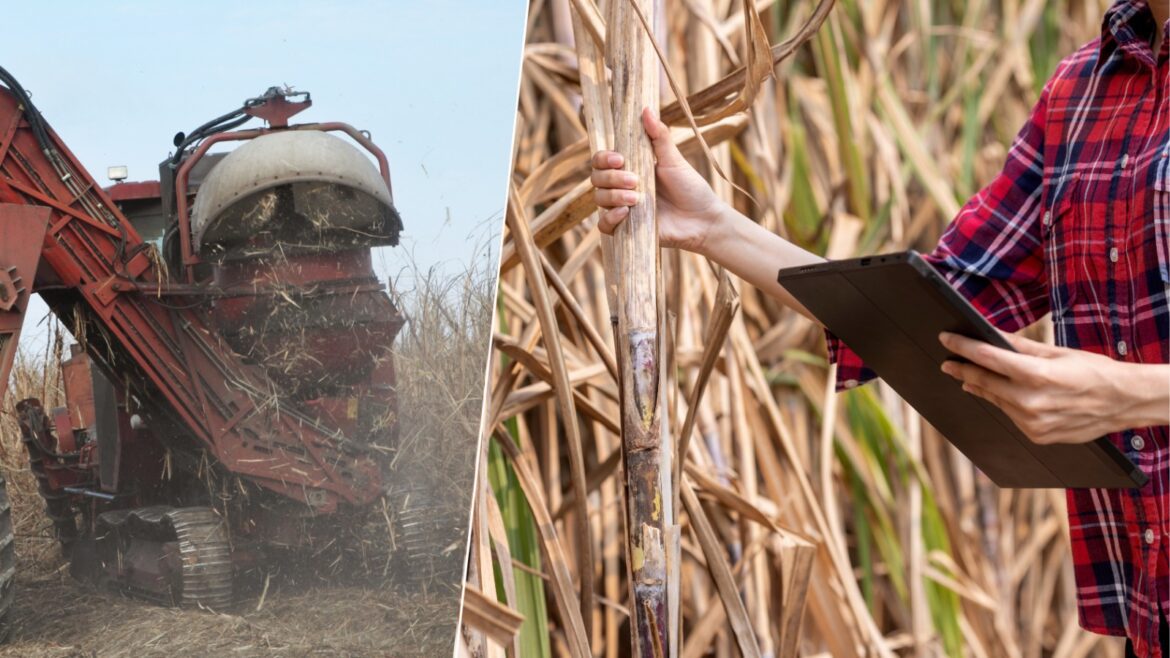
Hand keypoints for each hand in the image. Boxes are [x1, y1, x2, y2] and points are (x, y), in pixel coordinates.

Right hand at [590, 108, 724, 253]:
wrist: (702, 219)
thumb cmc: (691, 188)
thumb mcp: (674, 160)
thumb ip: (659, 136)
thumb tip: (646, 109)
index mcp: (630, 168)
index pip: (601, 161)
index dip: (603, 159)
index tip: (619, 159)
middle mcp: (622, 188)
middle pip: (596, 179)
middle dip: (612, 178)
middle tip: (635, 181)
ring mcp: (622, 209)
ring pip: (599, 200)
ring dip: (613, 196)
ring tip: (637, 198)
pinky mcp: (626, 230)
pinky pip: (603, 226)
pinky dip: (610, 219)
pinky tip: (625, 214)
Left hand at [938, 331, 1153, 444]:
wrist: (1123, 403)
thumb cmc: (1092, 372)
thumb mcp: (1057, 352)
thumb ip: (1020, 346)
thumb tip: (991, 335)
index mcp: (1036, 375)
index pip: (987, 358)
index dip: (962, 347)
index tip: (945, 338)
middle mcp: (1030, 401)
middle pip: (983, 381)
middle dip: (962, 369)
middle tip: (947, 362)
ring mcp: (1032, 422)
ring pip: (995, 400)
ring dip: (982, 387)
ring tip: (969, 377)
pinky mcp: (1036, 435)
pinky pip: (1010, 415)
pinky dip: (1005, 403)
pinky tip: (1003, 395)